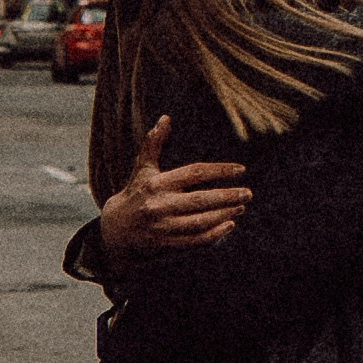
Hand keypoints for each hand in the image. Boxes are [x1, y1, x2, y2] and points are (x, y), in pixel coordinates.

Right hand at [97, 114, 250, 262]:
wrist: (114, 231)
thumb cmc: (134, 194)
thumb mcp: (142, 169)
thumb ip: (154, 144)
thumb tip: (166, 118)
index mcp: (157, 183)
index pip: (194, 173)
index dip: (220, 171)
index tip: (240, 170)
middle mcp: (160, 205)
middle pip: (200, 199)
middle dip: (227, 196)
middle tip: (248, 192)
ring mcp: (163, 227)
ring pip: (200, 221)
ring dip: (224, 214)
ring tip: (241, 206)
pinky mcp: (166, 244)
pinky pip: (195, 240)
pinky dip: (214, 234)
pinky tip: (229, 225)